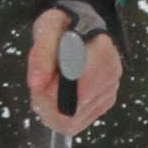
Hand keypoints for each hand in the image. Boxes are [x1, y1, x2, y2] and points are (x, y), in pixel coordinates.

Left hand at [25, 0, 122, 136]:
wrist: (82, 25)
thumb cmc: (64, 25)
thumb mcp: (47, 28)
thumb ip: (41, 55)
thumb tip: (36, 84)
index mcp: (102, 51)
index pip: (79, 90)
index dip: (52, 94)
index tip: (38, 82)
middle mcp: (111, 74)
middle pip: (74, 111)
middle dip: (48, 104)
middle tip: (39, 84)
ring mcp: (109, 91)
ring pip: (73, 122)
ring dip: (51, 110)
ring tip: (47, 85)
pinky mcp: (104, 103)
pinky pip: (77, 122)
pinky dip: (60, 114)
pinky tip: (56, 94)